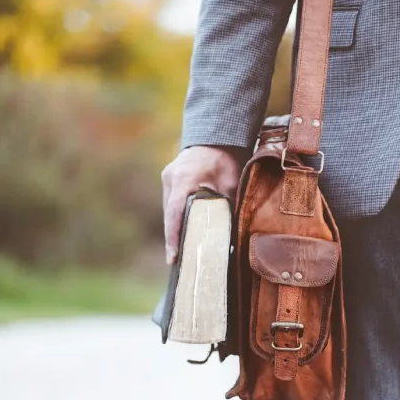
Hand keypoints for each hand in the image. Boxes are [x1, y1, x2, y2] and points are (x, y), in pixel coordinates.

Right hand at [161, 145, 242, 263]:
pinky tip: (185, 231)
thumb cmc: (227, 159)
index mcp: (184, 178)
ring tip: (181, 252)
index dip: (172, 237)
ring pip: (169, 210)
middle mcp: (171, 178)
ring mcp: (168, 178)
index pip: (174, 213)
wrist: (218, 137)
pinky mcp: (170, 179)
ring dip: (175, 227)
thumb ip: (228, 206)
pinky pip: (171, 203)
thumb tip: (232, 234)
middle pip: (170, 215)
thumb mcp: (232, 183)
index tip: (172, 257)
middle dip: (174, 238)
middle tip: (180, 262)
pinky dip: (178, 217)